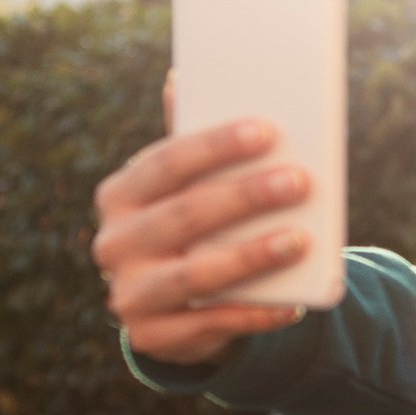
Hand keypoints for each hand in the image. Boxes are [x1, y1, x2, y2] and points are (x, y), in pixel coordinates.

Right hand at [89, 71, 311, 364]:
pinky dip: (254, 313)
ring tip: (301, 240)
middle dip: (244, 196)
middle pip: (183, 215)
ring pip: (195, 274)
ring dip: (251, 256)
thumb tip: (183, 76)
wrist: (176, 310)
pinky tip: (293, 302)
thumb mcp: (188, 188)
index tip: (267, 130)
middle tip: (299, 180)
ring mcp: (128, 294)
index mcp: (121, 195)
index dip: (215, 145)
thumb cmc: (192, 229)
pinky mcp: (152, 338)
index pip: (166, 163)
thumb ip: (191, 143)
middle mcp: (114, 243)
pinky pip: (210, 325)